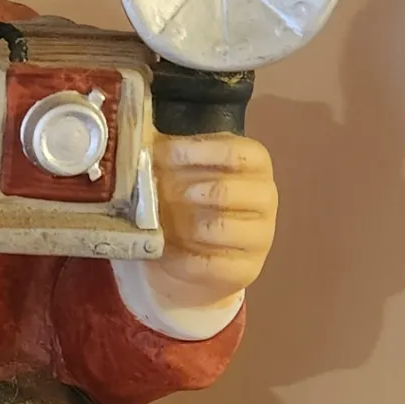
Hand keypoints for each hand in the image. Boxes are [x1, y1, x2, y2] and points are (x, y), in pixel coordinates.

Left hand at [144, 133, 276, 309]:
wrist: (195, 259)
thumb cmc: (189, 205)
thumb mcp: (181, 174)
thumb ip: (168, 153)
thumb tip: (138, 134)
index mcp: (254, 165)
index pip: (237, 152)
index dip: (198, 151)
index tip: (163, 155)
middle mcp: (265, 197)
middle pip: (228, 189)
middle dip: (187, 191)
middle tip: (162, 194)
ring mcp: (260, 236)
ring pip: (220, 227)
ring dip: (184, 225)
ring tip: (165, 223)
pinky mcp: (245, 269)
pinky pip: (211, 263)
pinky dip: (183, 257)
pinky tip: (170, 250)